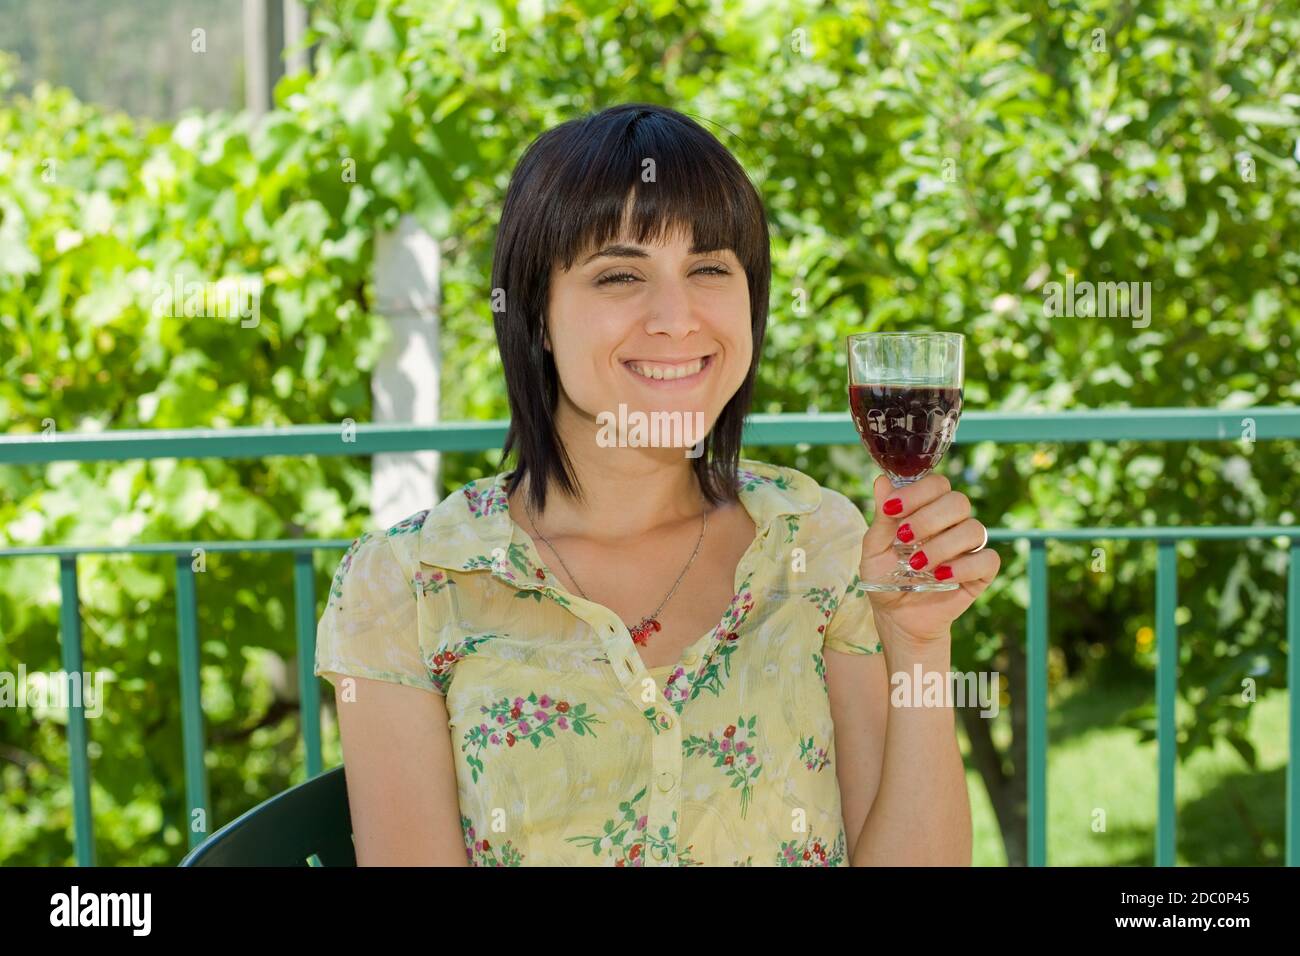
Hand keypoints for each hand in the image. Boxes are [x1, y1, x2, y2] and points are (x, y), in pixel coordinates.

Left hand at [858, 473, 999, 645]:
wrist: (897, 617)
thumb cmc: (886, 578)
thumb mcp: (875, 548)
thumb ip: (882, 518)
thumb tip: (882, 481)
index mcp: (928, 510)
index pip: (936, 484)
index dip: (917, 492)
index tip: (891, 509)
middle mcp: (953, 523)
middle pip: (958, 501)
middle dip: (928, 519)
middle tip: (905, 539)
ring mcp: (969, 547)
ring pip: (973, 529)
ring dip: (941, 546)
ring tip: (917, 566)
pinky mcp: (981, 572)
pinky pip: (988, 559)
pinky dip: (964, 567)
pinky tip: (940, 577)